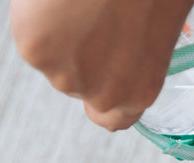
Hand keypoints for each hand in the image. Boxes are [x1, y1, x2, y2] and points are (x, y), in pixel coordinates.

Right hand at [10, 0, 193, 130]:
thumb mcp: (160, 27)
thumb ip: (139, 54)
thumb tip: (130, 45)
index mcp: (140, 92)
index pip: (112, 119)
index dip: (103, 95)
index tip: (100, 74)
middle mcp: (104, 95)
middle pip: (79, 85)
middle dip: (81, 56)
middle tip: (92, 17)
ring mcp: (67, 76)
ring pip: (53, 60)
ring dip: (59, 36)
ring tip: (79, 4)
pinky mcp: (36, 51)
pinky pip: (33, 35)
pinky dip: (39, 16)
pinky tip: (60, 0)